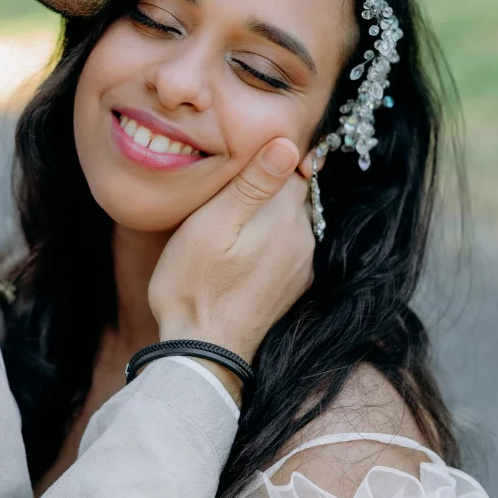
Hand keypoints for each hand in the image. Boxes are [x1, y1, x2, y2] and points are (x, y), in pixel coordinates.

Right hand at [149, 138, 314, 368]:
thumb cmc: (194, 285)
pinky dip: (267, 241)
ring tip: (229, 223)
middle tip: (226, 190)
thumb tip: (288, 143)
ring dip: (265, 215)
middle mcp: (303, 239)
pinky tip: (239, 252)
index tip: (236, 156)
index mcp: (284, 217)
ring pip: (288, 221)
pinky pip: (286, 248)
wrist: (202, 353)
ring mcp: (301, 266)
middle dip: (266, 184)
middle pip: (292, 192)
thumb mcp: (212, 224)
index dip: (264, 154)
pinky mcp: (292, 287)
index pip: (292, 163)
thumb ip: (252, 184)